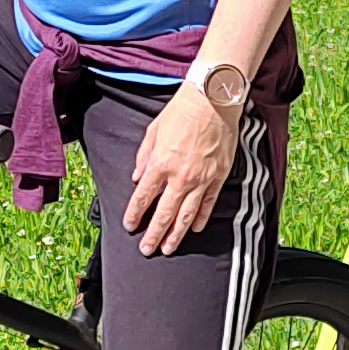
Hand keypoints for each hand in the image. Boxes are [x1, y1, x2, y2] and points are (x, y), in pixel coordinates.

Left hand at [123, 86, 234, 255]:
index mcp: (160, 164)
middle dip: (153, 234)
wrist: (213, 100)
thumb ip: (144, 156)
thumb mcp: (153, 130)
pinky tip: (193, 229)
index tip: (129, 226)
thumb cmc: (182, 111)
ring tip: (168, 248)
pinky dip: (200, 218)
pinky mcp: (218, 176)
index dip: (134, 214)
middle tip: (147, 249)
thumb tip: (138, 177)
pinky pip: (208, 203)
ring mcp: (201, 178)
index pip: (143, 197)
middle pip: (164, 213)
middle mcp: (180, 176)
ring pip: (186, 215)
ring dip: (176, 235)